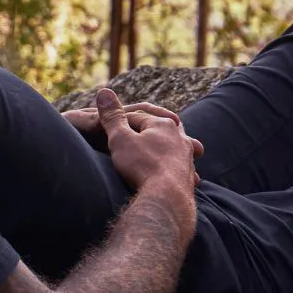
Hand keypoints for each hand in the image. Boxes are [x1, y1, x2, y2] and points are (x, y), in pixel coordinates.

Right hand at [84, 88, 200, 197]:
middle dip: (152, 130)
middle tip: (143, 133)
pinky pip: (181, 168)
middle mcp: (180, 138)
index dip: (122, 123)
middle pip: (162, 129)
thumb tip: (104, 92)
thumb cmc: (141, 166)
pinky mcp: (188, 178)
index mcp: (163, 124)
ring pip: (176, 148)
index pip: (138, 118)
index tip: (111, 129)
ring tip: (161, 153)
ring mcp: (187, 158)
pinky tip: (170, 175)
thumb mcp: (120, 139)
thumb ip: (112, 117)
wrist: (166, 199)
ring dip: (168, 149)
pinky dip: (173, 168)